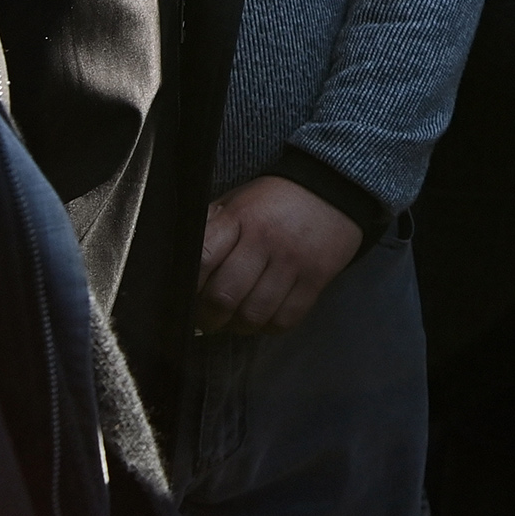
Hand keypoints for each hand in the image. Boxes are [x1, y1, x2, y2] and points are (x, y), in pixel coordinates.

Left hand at [195, 175, 365, 333]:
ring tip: (236, 320)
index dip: (187, 287)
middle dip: (208, 317)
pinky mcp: (317, 278)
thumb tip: (181, 262)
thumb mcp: (238, 201)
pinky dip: (270, 327)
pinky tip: (265, 317)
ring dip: (239, 326)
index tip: (185, 296)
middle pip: (225, 296)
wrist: (333, 188)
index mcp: (239, 218)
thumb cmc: (275, 200)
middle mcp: (264, 240)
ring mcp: (293, 261)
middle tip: (208, 319)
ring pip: (254, 314)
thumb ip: (212, 227)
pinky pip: (286, 319)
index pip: (202, 260)